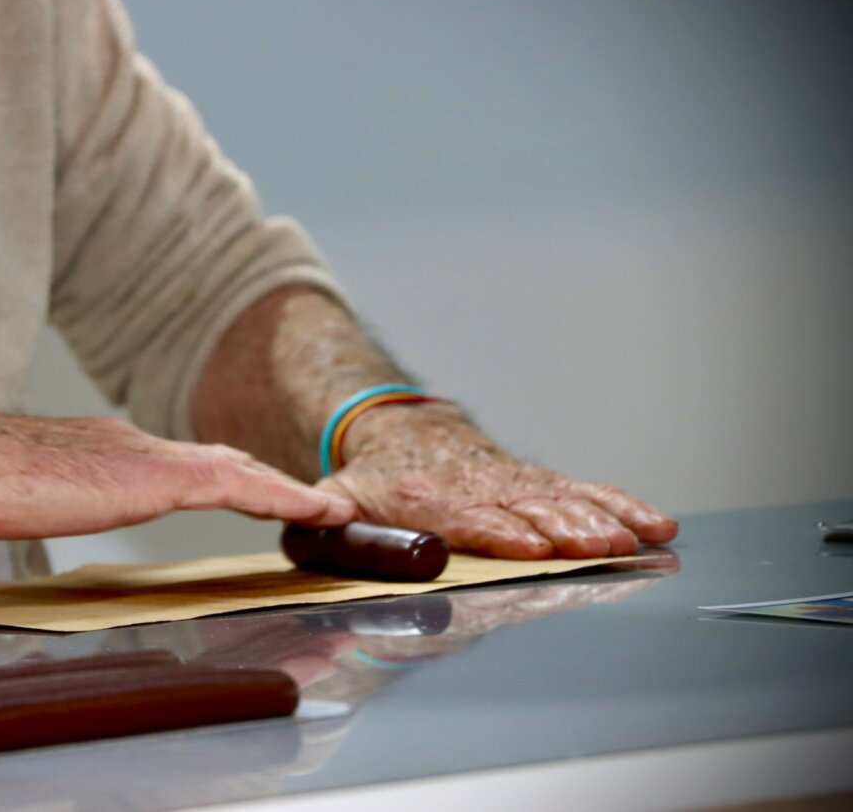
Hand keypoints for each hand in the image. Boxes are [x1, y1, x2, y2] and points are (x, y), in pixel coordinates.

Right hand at [0, 408, 355, 540]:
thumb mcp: (27, 491)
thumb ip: (61, 495)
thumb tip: (68, 503)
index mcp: (110, 449)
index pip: (188, 465)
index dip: (233, 480)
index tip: (265, 496)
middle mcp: (137, 444)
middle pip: (222, 462)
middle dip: (270, 483)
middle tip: (314, 506)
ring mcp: (147, 457)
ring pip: (238, 470)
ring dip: (285, 490)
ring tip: (328, 510)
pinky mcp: (152, 477)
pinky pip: (236, 486)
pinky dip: (280, 496)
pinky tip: (313, 511)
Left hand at [315, 404, 677, 558]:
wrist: (401, 431)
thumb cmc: (370, 481)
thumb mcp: (336, 498)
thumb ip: (326, 522)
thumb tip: (322, 523)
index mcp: (430, 498)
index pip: (471, 517)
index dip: (500, 531)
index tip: (529, 544)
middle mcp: (480, 489)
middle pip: (528, 511)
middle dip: (564, 530)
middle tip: (598, 547)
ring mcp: (513, 484)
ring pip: (563, 501)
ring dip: (599, 521)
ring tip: (632, 540)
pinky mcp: (537, 483)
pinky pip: (585, 490)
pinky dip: (621, 504)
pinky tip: (656, 523)